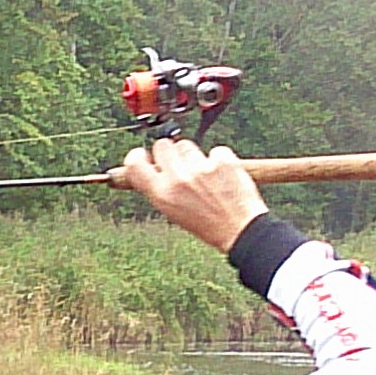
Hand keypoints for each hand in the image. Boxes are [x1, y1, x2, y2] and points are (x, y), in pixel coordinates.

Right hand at [117, 139, 265, 253]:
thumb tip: (150, 165)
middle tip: (181, 167)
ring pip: (187, 145)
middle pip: (162, 145)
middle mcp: (178, 180)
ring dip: (194, 156)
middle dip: (170, 153)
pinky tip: (223, 176)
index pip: (135, 164)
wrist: (240, 229)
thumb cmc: (207, 224)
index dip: (136, 156)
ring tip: (205, 176)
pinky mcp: (222, 161)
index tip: (142, 155)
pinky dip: (219, 160)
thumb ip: (160, 187)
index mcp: (162, 195)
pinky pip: (214, 150)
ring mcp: (201, 169)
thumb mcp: (173, 211)